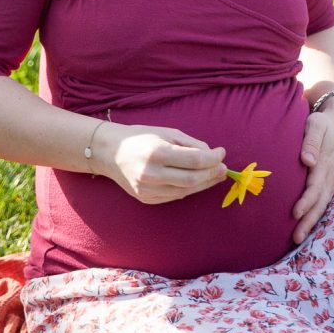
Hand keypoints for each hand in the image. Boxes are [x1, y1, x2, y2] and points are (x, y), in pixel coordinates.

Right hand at [93, 122, 227, 204]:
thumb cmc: (140, 137)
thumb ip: (189, 143)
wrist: (110, 152)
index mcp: (157, 153)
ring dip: (204, 183)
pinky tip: (198, 181)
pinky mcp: (146, 199)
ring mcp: (148, 190)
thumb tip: (211, 153)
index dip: (212, 158)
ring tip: (215, 175)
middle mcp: (152, 174)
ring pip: (185, 191)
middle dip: (212, 173)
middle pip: (192, 179)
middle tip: (223, 167)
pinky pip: (175, 196)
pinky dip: (189, 189)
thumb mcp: (165, 132)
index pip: (194, 160)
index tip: (221, 152)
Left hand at [292, 99, 333, 242]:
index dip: (306, 201)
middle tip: (295, 238)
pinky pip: (324, 202)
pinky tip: (306, 226)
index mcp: (326, 163)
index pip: (315, 186)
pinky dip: (316, 215)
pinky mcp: (331, 183)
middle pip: (319, 202)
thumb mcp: (317, 124)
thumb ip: (312, 140)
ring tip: (297, 239)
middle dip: (308, 220)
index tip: (295, 213)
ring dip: (311, 222)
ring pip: (322, 205)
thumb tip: (308, 161)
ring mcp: (333, 181)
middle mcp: (331, 176)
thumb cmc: (323, 123)